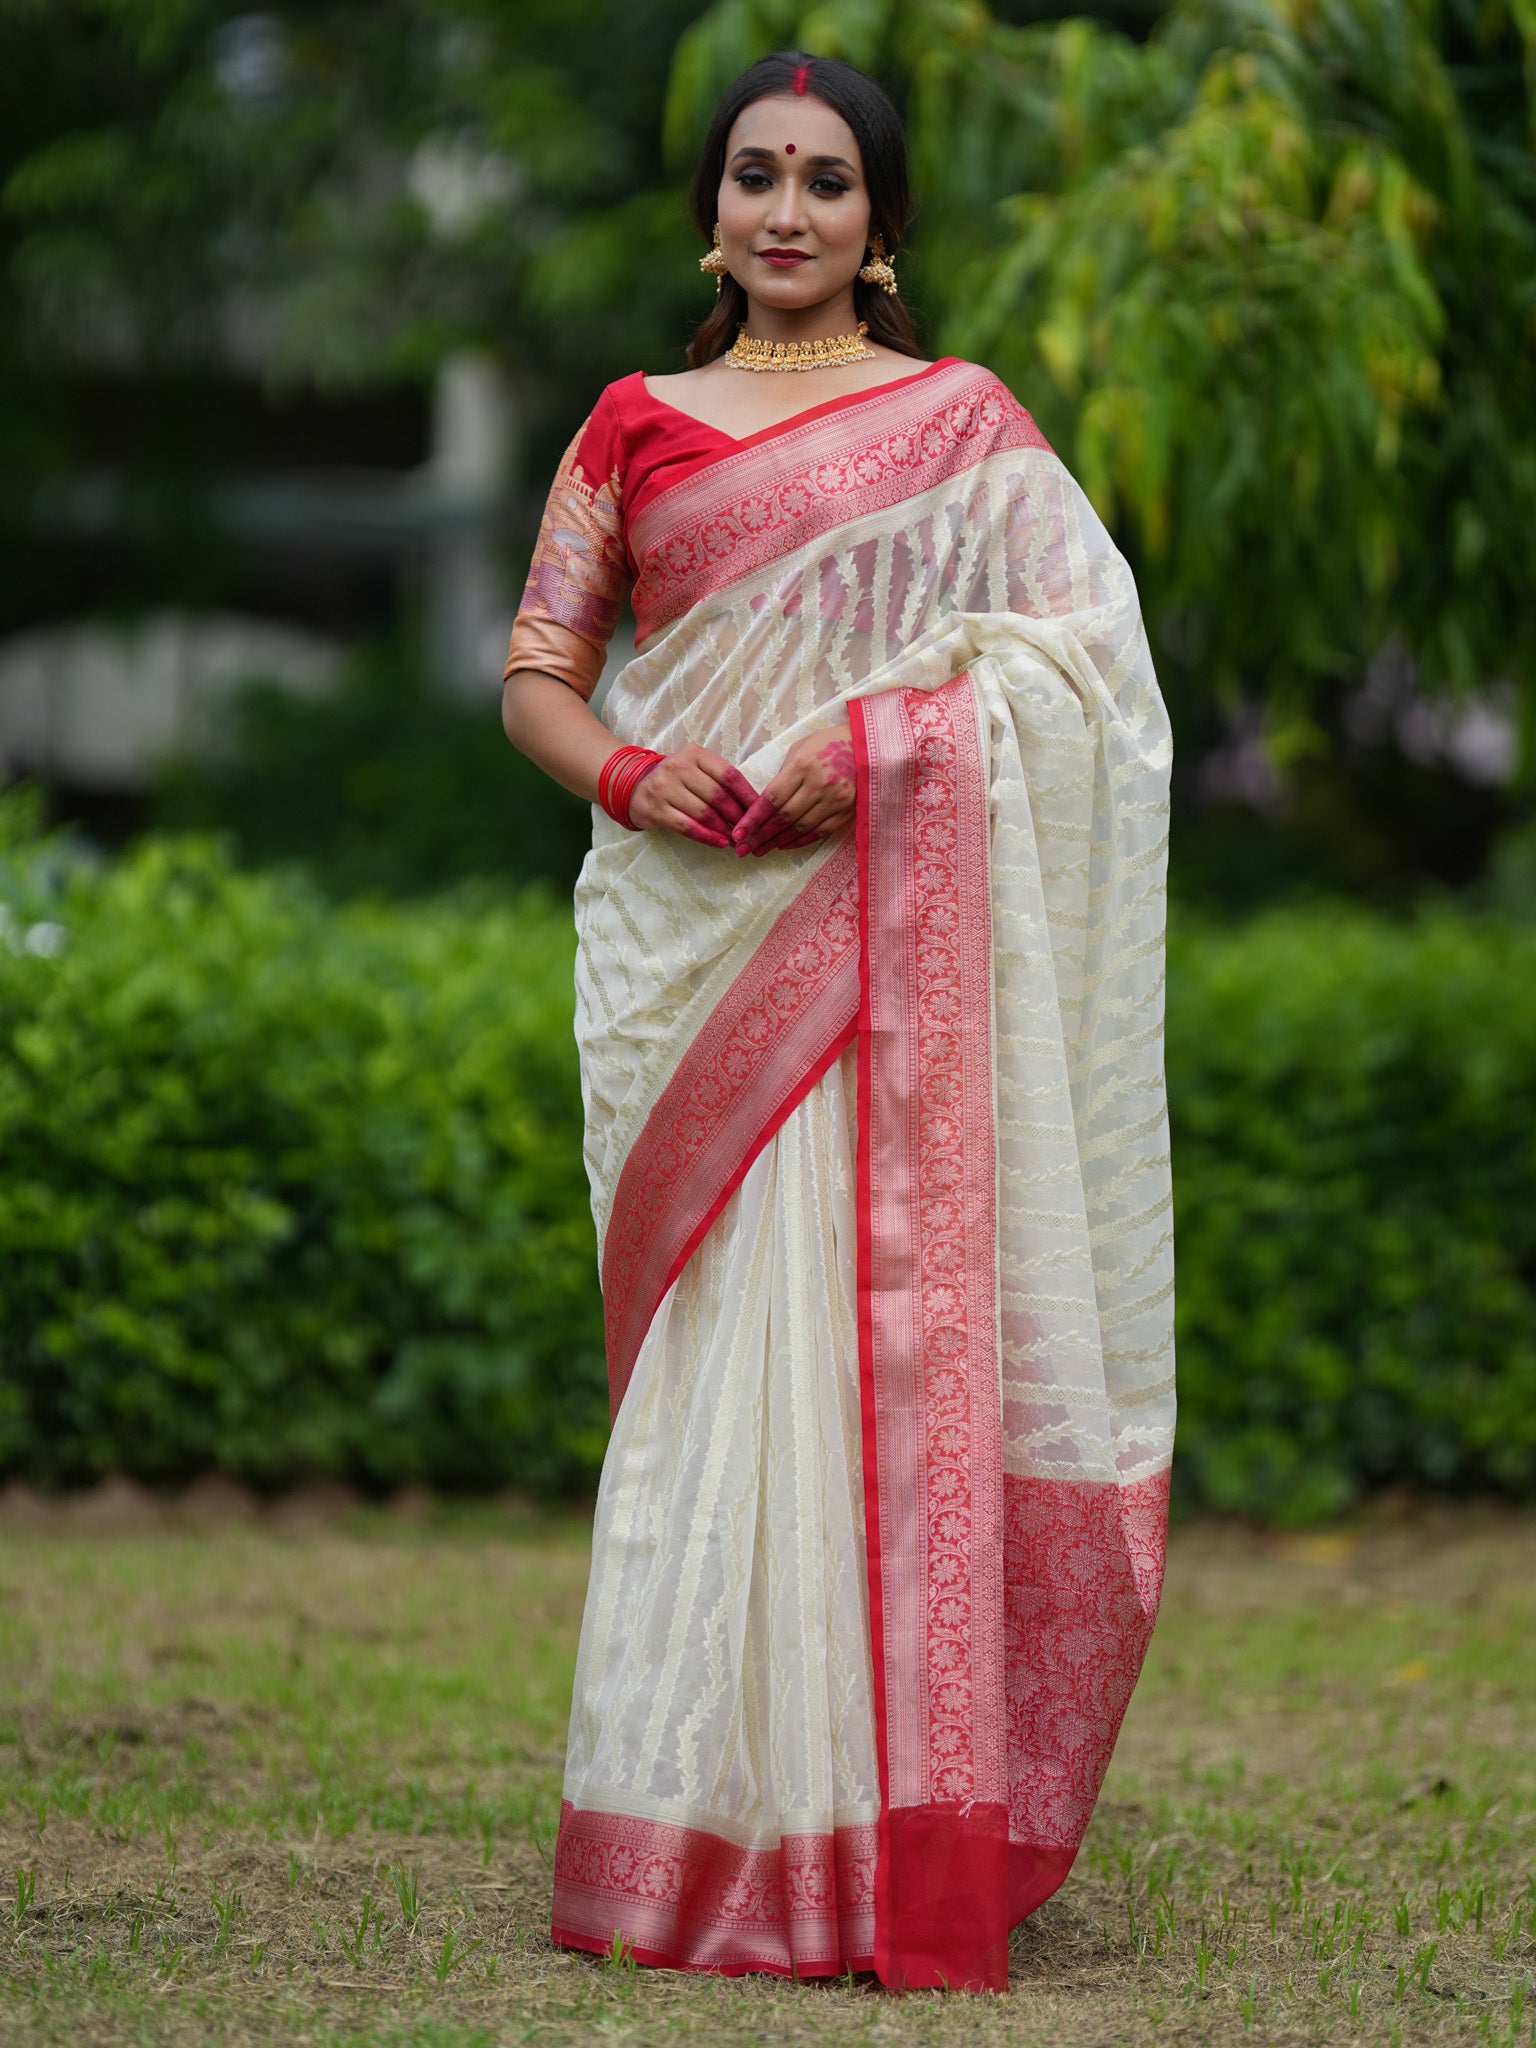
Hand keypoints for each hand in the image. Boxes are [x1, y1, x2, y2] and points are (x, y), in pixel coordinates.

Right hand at [628, 743, 759, 850]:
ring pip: (704, 813)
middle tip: (751, 830)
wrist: (634, 787)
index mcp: (695, 754)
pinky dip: (707, 837)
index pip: (729, 775)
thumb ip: (719, 780)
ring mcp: (665, 788)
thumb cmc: (675, 780)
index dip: (748, 795)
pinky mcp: (656, 809)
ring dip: (724, 830)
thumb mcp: (695, 769)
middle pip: (718, 796)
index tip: (761, 811)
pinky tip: (720, 843)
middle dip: (738, 816)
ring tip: (738, 839)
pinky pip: (688, 827)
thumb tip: (751, 805)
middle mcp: (679, 767)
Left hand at [731, 724, 855, 855]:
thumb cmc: (829, 743)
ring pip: (800, 828)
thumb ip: (784, 773)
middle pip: (784, 817)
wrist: (868, 746)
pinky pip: (820, 832)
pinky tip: (784, 845)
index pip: (772, 798)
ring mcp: (835, 800)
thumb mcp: (801, 748)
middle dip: (760, 835)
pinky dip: (800, 841)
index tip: (738, 833)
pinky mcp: (847, 811)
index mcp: (803, 765)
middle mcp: (819, 784)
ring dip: (777, 841)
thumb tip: (766, 801)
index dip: (753, 819)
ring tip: (760, 849)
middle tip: (743, 848)